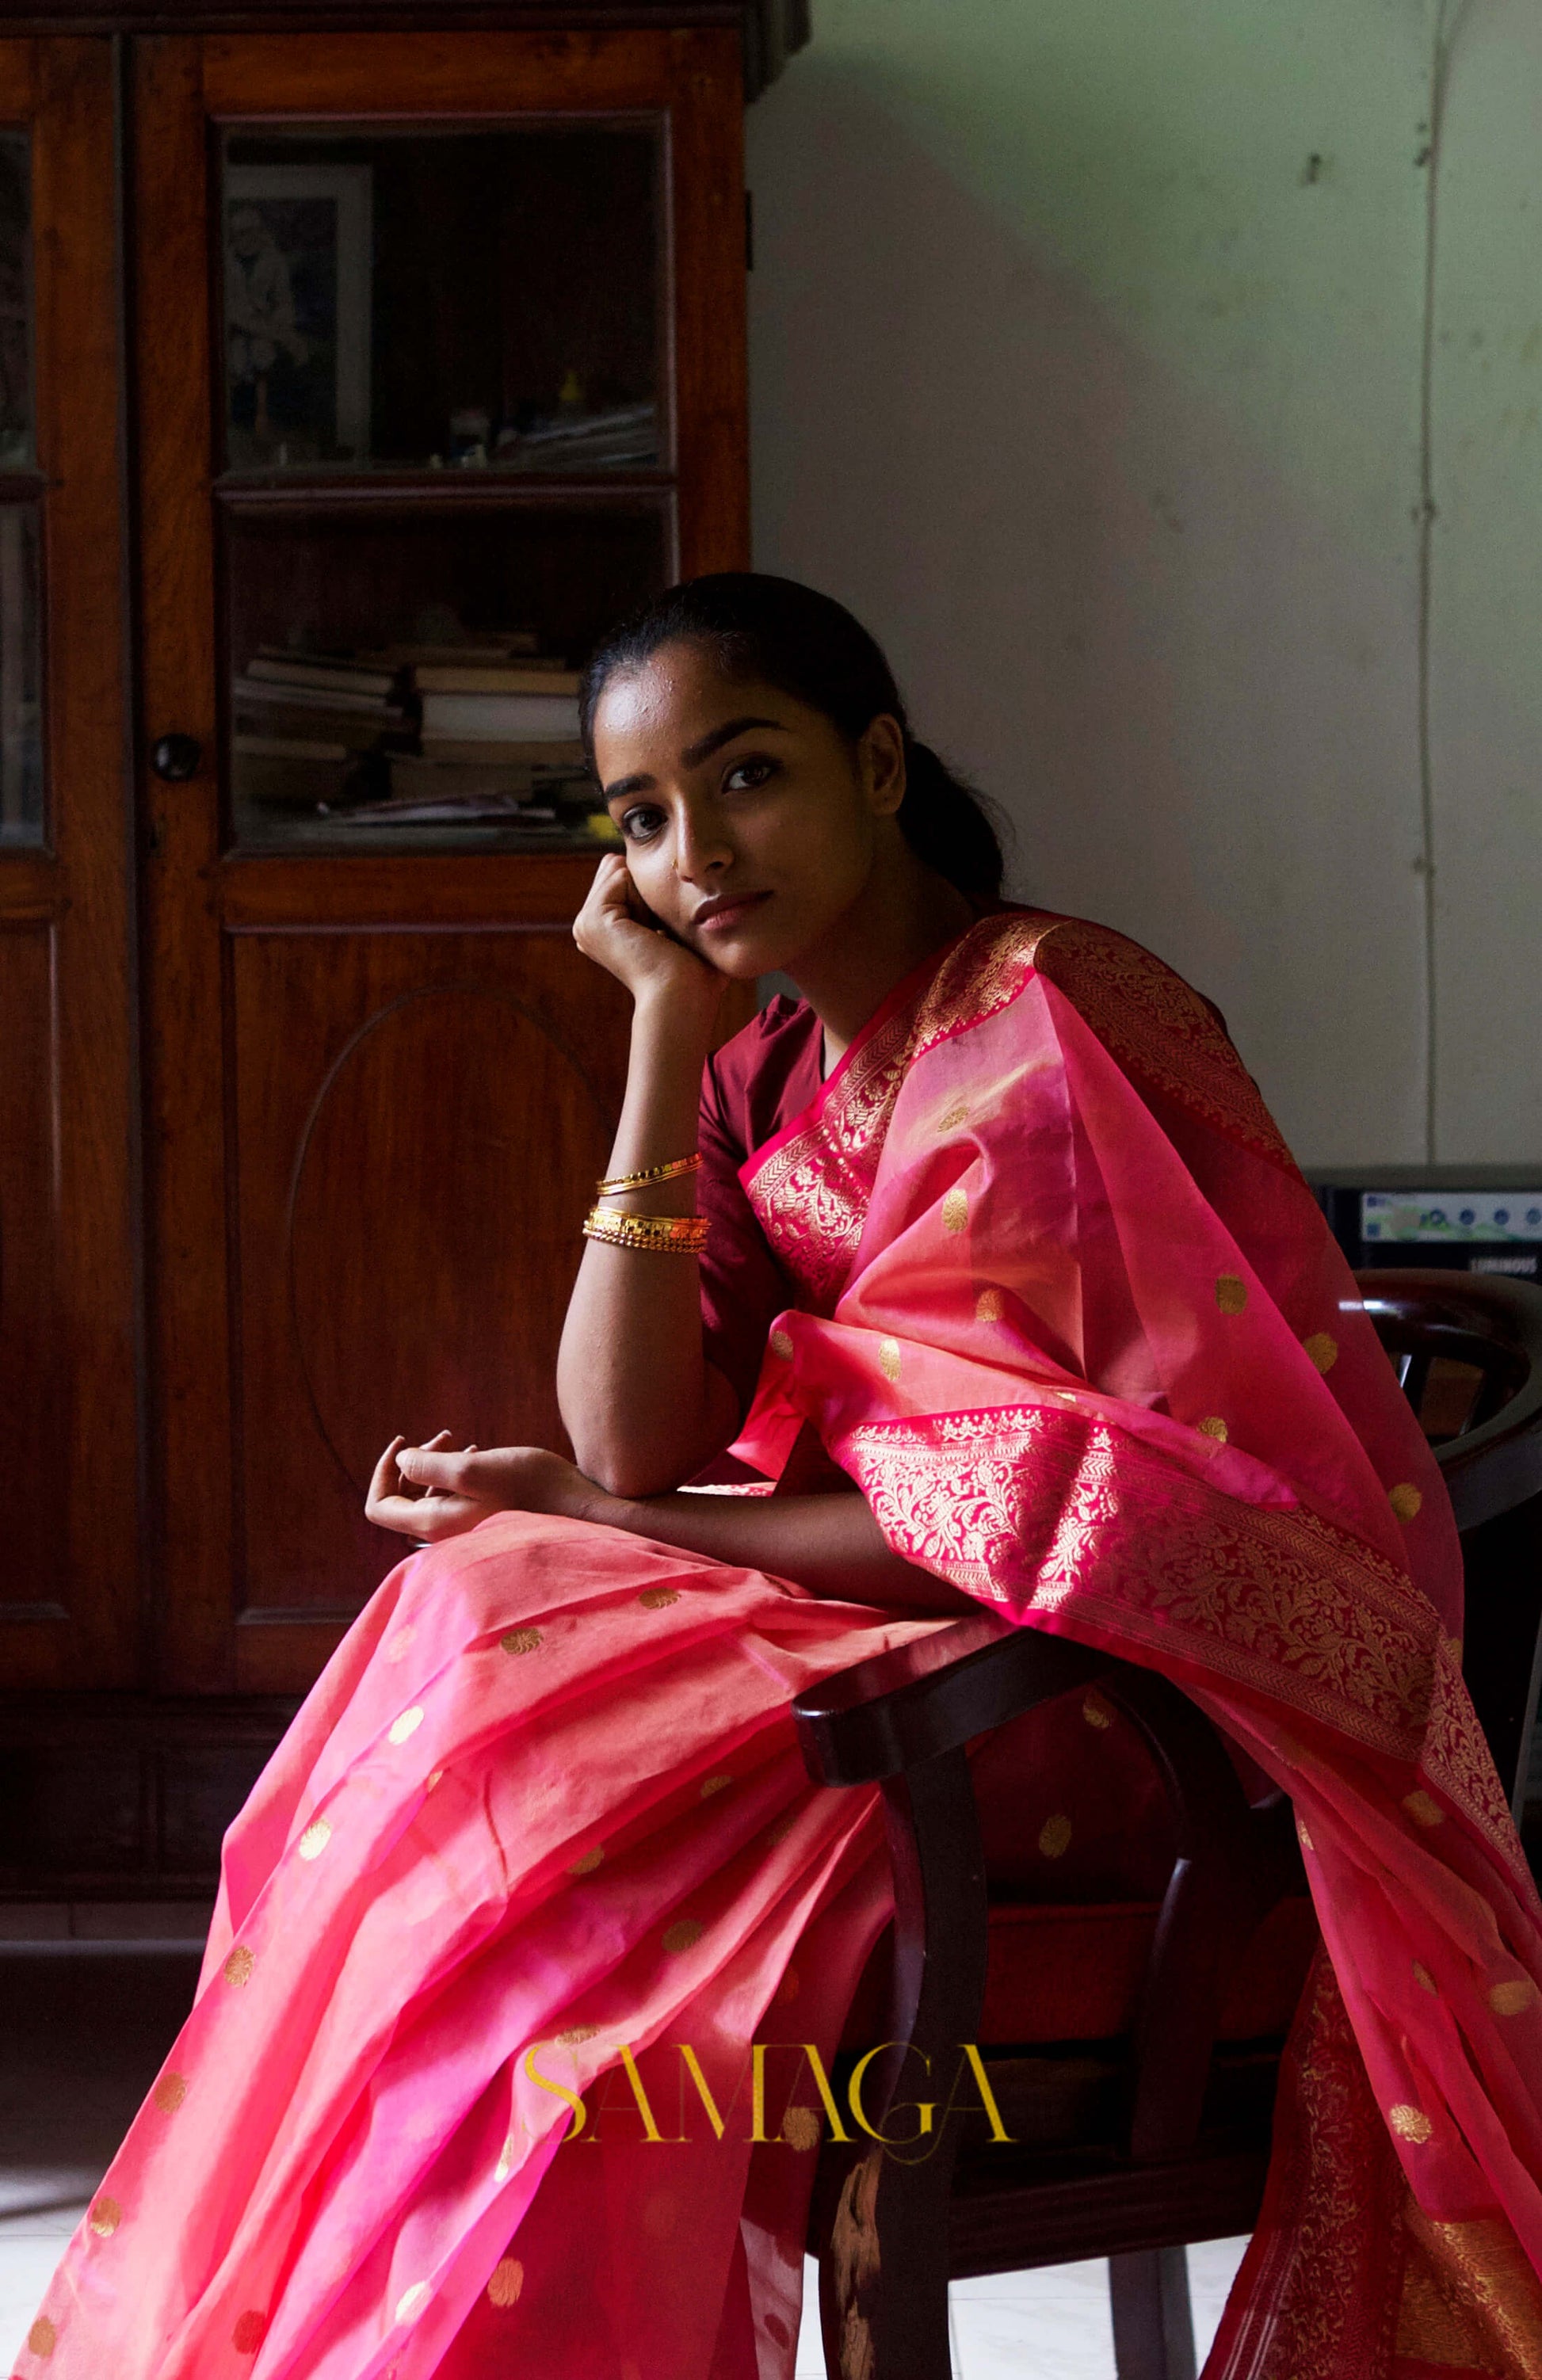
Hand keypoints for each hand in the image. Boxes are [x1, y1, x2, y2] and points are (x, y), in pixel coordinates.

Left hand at [365, 1434, 610, 1542]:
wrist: (584, 1512)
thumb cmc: (534, 1489)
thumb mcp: (475, 1468)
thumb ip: (429, 1466)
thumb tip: (401, 1461)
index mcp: (434, 1525)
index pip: (378, 1507)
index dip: (383, 1470)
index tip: (405, 1441)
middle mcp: (444, 1535)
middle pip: (402, 1501)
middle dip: (415, 1463)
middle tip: (445, 1435)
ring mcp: (466, 1532)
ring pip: (431, 1498)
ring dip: (438, 1466)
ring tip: (466, 1442)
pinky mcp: (486, 1524)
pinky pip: (455, 1500)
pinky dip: (458, 1476)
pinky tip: (482, 1456)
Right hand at [572, 854, 721, 1016]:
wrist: (684, 995)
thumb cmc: (693, 969)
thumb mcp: (675, 925)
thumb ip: (662, 896)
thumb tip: (674, 867)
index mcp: (603, 928)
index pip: (624, 873)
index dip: (654, 892)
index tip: (664, 933)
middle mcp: (587, 925)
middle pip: (619, 866)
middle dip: (648, 889)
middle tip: (659, 933)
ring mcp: (585, 922)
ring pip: (620, 868)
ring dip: (648, 895)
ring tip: (654, 934)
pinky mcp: (592, 918)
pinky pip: (621, 874)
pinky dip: (644, 897)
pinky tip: (648, 931)